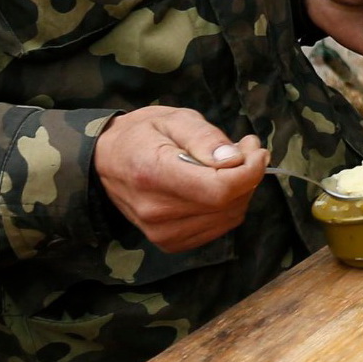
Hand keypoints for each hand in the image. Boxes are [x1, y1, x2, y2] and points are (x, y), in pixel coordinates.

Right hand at [96, 105, 268, 251]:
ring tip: (231, 163)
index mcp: (154, 174)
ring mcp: (161, 232)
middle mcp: (156, 211)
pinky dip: (227, 207)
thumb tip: (234, 159)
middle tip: (247, 148)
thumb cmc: (142, 134)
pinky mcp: (169, 242)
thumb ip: (205, 137)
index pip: (219, 189)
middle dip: (249, 175)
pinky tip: (218, 184)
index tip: (255, 149)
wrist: (106, 162)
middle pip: (228, 204)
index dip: (250, 172)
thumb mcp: (174, 119)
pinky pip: (217, 228)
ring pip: (228, 218)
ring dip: (241, 191)